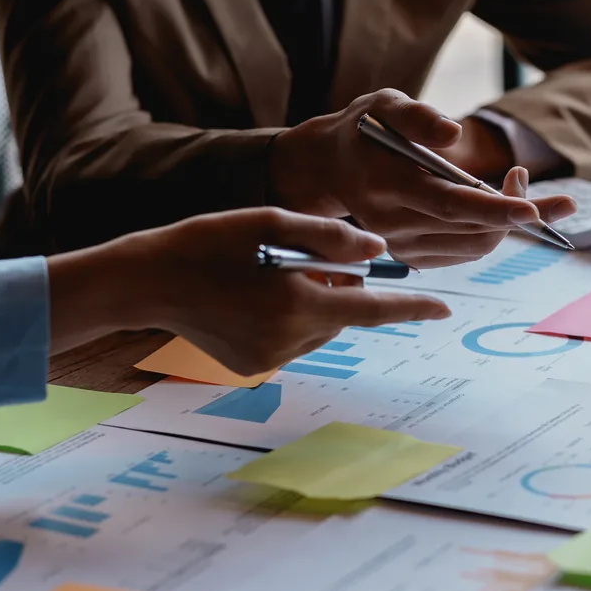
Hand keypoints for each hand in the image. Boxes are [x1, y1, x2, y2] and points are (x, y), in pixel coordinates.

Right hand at [48, 208, 452, 374]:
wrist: (146, 281)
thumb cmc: (207, 242)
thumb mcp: (272, 222)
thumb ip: (332, 237)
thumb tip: (381, 253)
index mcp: (298, 302)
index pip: (373, 308)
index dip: (412, 308)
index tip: (444, 309)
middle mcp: (289, 339)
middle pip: (343, 314)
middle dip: (339, 288)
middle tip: (304, 259)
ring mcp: (269, 359)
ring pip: (318, 327)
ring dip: (312, 302)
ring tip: (268, 274)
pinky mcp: (252, 367)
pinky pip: (291, 340)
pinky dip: (287, 318)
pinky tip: (251, 298)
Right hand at [267, 90, 575, 267]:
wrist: (329, 168)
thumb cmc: (364, 129)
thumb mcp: (383, 104)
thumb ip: (415, 115)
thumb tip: (452, 131)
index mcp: (386, 184)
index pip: (448, 204)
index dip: (493, 209)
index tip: (532, 210)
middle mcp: (392, 223)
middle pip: (472, 230)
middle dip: (519, 213)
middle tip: (546, 187)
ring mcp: (400, 246)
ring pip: (476, 246)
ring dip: (509, 222)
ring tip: (519, 185)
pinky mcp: (411, 258)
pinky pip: (467, 252)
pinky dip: (491, 231)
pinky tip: (495, 205)